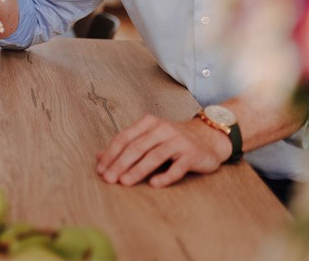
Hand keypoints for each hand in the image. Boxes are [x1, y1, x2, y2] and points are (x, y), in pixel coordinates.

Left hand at [96, 113, 231, 187]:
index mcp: (148, 123)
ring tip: (124, 182)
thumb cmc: (173, 139)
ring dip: (137, 170)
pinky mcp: (192, 154)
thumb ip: (127, 145)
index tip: (100, 170)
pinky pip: (177, 167)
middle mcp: (162, 129)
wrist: (209, 137)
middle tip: (108, 179)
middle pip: (136, 147)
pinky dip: (165, 176)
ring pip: (154, 157)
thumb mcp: (149, 137)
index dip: (110, 154)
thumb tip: (99, 157)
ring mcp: (178, 141)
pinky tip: (154, 184)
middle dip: (119, 164)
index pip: (124, 138)